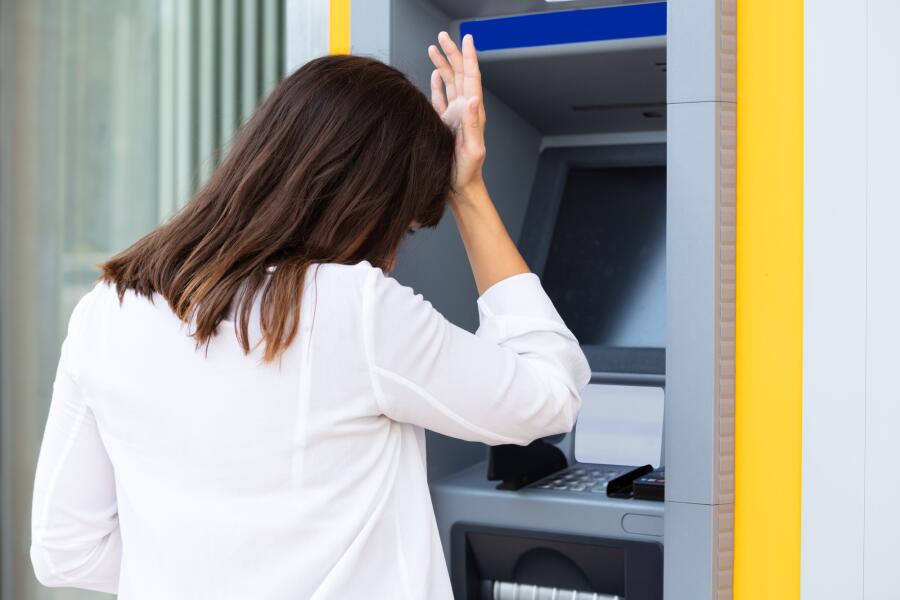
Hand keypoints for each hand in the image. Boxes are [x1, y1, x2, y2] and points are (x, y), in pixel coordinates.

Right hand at [428, 32, 486, 199]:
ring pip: (449, 83)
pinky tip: (435, 74)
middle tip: (443, 36)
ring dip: (443, 65)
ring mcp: (453, 116)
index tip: (467, 38)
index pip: (471, 78)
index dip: (469, 57)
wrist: (458, 188)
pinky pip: (441, 98)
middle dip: (452, 53)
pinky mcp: (443, 124)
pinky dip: (438, 84)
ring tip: (434, 48)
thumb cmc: (466, 173)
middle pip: (459, 74)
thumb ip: (473, 124)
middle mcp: (464, 111)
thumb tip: (474, 98)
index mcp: (472, 113)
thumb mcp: (472, 149)